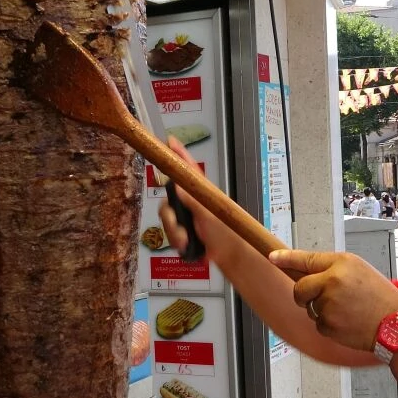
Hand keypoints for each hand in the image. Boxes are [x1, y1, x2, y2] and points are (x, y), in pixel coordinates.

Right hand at [158, 137, 228, 259]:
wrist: (230, 256)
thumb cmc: (228, 233)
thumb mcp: (211, 215)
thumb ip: (194, 201)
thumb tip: (178, 186)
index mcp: (202, 192)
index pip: (188, 169)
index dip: (179, 154)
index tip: (170, 141)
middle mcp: (192, 201)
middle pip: (168, 199)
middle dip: (170, 217)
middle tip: (178, 227)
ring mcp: (187, 217)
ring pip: (166, 218)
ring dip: (173, 232)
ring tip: (185, 241)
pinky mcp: (184, 231)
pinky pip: (169, 233)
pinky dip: (175, 240)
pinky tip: (185, 247)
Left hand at [269, 250, 397, 351]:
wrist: (396, 324)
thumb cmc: (381, 298)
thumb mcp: (359, 271)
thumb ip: (333, 269)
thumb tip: (307, 273)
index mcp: (342, 263)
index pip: (306, 258)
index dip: (286, 257)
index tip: (272, 256)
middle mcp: (332, 281)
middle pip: (300, 287)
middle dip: (304, 295)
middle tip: (320, 298)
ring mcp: (329, 304)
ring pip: (309, 307)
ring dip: (321, 310)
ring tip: (346, 310)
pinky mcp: (328, 324)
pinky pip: (318, 324)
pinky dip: (328, 325)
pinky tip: (347, 322)